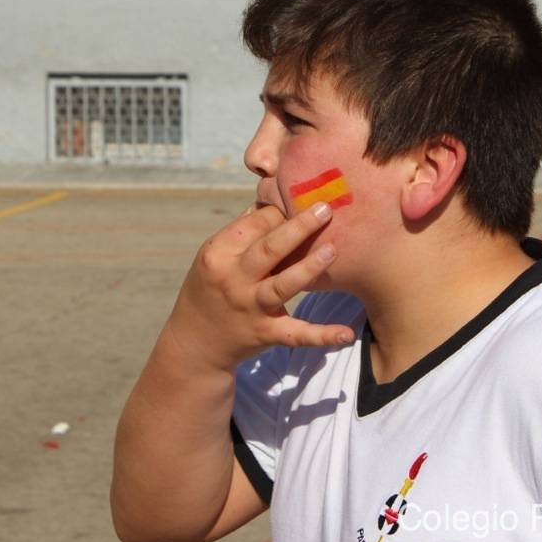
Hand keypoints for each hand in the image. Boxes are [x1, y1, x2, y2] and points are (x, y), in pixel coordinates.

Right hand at [164, 202, 356, 370]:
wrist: (195, 343)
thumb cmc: (209, 288)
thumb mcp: (214, 256)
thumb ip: (243, 231)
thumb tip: (272, 198)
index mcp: (219, 253)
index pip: (254, 225)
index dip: (280, 211)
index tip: (303, 200)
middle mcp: (233, 279)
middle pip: (268, 249)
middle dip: (299, 227)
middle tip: (326, 208)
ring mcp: (250, 307)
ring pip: (282, 285)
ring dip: (309, 268)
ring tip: (333, 250)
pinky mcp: (265, 333)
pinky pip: (296, 334)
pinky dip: (321, 335)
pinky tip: (346, 333)